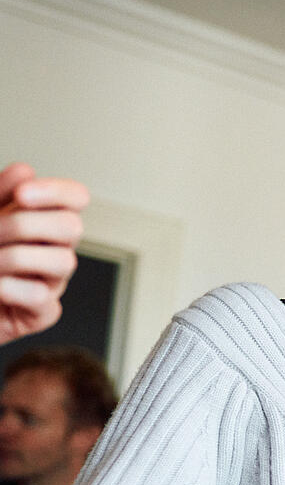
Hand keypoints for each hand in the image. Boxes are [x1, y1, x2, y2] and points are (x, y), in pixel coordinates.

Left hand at [0, 163, 86, 343]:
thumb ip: (0, 193)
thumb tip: (24, 171)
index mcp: (44, 222)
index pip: (76, 198)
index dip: (57, 192)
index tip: (22, 195)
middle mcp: (54, 249)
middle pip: (72, 227)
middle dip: (25, 225)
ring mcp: (51, 282)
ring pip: (64, 261)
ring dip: (17, 258)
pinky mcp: (42, 313)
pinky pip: (41, 296)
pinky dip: (11, 288)